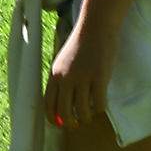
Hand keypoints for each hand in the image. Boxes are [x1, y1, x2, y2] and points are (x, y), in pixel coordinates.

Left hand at [47, 14, 115, 136]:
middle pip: (64, 112)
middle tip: (77, 125)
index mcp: (54, 74)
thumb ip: (61, 78)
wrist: (96, 25)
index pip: (48, 104)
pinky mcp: (99, 77)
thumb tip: (63, 100)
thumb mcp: (64, 60)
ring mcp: (83, 78)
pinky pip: (99, 103)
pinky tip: (102, 104)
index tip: (60, 125)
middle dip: (70, 124)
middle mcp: (66, 78)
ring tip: (91, 115)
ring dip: (87, 118)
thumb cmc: (82, 42)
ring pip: (82, 111)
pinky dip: (100, 108)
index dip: (53, 119)